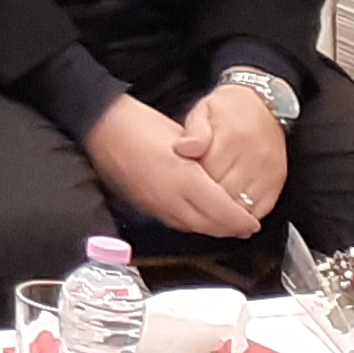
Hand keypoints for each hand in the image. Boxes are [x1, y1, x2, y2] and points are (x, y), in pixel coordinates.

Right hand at [84, 94, 261, 235]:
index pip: (222, 210)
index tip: (252, 222)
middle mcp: (170, 197)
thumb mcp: (182, 135)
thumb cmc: (138, 123)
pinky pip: (173, 222)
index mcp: (184, 177)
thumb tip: (221, 175)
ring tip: (224, 225)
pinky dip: (191, 224)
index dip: (241, 220)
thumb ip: (204, 158)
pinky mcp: (143, 204)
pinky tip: (196, 217)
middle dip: (230, 229)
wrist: (101, 125)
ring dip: (210, 229)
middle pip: (208, 225)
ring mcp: (154, 204)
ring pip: (190, 227)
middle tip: (244, 228)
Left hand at [180, 82, 291, 222]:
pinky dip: (243, 214)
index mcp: (231, 138)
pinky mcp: (278, 181)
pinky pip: (260, 209)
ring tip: (208, 209)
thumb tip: (182, 148)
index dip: (191, 185)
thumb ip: (193, 131)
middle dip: (205, 201)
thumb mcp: (204, 110)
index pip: (207, 175)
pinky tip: (229, 210)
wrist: (266, 104)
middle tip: (191, 200)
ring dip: (224, 212)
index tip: (181, 186)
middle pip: (224, 194)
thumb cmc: (228, 109)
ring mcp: (268, 171)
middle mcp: (253, 157)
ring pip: (242, 206)